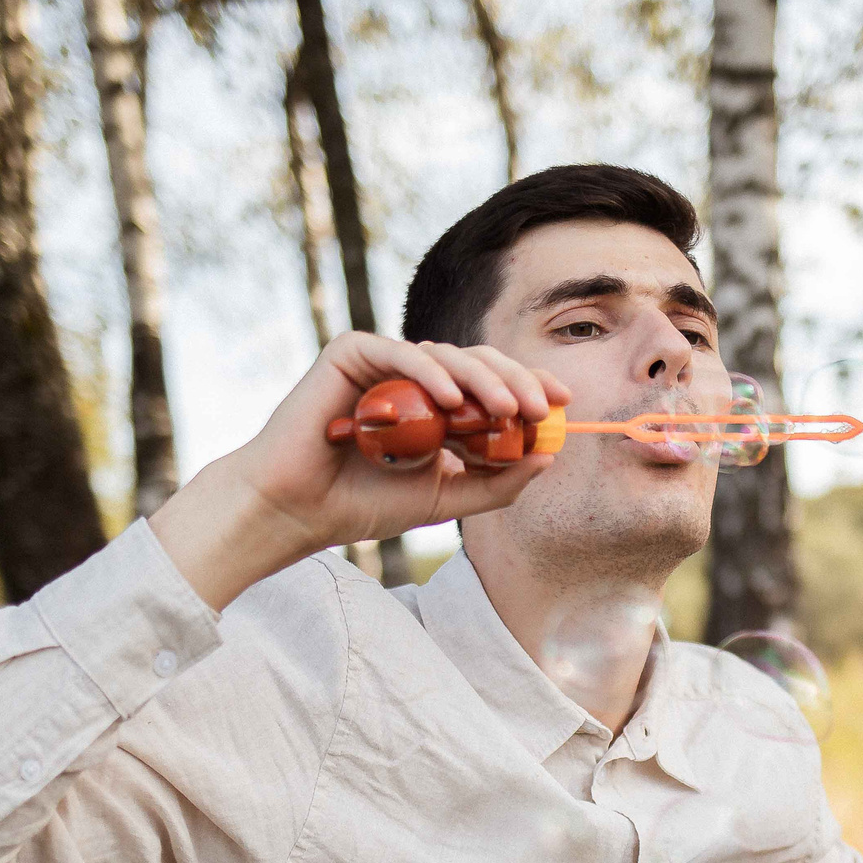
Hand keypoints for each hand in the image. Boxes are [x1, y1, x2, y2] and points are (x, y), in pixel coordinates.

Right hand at [151, 333, 569, 608]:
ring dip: (483, 379)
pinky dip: (431, 373)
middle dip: (515, 382)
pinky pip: (402, 354)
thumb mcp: (445, 500)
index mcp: (436, 407)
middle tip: (540, 407)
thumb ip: (495, 482)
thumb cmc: (363, 504)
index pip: (492, 385)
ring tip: (506, 408)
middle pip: (477, 363)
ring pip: (447, 356)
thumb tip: (548, 457)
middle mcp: (413, 380)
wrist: (299, 510)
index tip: (563, 404)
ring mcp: (383, 364)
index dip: (529, 386)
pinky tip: (455, 399)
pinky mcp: (351, 353)